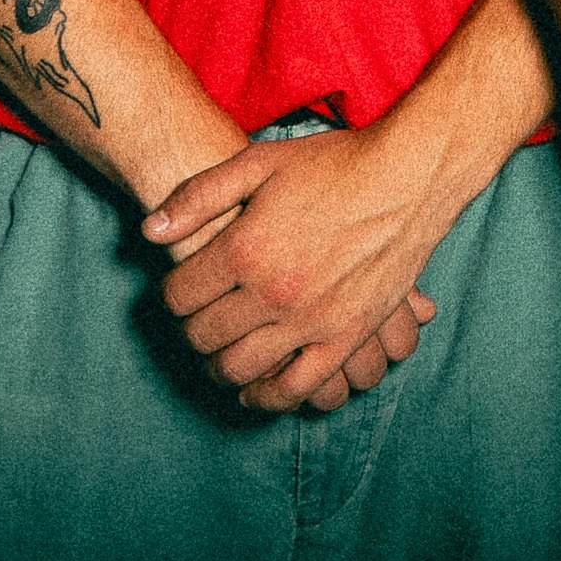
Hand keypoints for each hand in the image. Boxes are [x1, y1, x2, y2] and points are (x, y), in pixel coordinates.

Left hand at [144, 125, 453, 415]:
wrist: (412, 172)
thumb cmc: (337, 162)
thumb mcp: (262, 161)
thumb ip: (200, 194)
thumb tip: (148, 230)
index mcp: (245, 247)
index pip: (178, 295)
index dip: (173, 293)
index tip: (184, 288)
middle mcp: (271, 290)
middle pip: (203, 335)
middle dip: (192, 330)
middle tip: (200, 320)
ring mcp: (309, 319)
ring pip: (239, 368)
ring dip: (219, 367)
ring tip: (221, 354)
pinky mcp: (345, 337)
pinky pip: (294, 389)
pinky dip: (266, 398)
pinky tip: (255, 389)